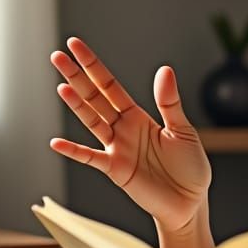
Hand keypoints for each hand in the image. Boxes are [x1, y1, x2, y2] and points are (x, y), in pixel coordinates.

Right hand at [49, 36, 211, 233]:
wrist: (190, 202)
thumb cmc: (190, 167)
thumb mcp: (183, 131)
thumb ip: (170, 103)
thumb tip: (165, 70)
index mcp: (139, 116)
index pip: (110, 85)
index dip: (94, 66)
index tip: (75, 45)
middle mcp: (123, 129)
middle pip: (95, 98)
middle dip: (77, 77)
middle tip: (57, 56)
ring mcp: (117, 149)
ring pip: (92, 122)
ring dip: (77, 105)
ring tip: (62, 86)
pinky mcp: (116, 171)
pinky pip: (92, 159)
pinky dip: (74, 152)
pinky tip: (56, 142)